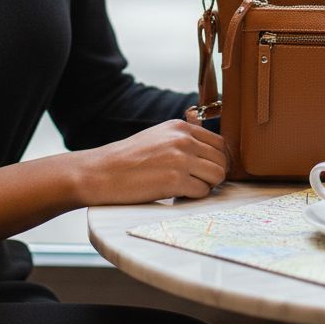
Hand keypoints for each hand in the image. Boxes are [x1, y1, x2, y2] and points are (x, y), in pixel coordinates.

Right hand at [71, 120, 227, 205]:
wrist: (102, 172)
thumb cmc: (129, 158)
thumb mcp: (158, 136)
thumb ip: (183, 138)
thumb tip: (213, 148)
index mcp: (180, 127)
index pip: (219, 143)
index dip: (216, 160)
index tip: (206, 170)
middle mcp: (183, 139)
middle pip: (222, 160)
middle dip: (214, 174)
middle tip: (198, 182)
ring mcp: (180, 159)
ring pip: (217, 175)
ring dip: (207, 185)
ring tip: (188, 187)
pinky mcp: (175, 181)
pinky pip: (203, 192)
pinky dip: (194, 196)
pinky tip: (177, 194)